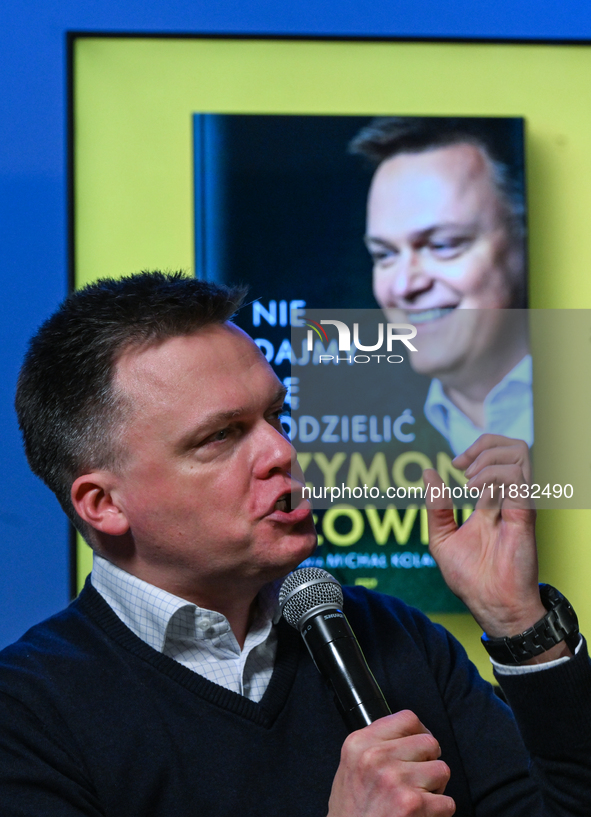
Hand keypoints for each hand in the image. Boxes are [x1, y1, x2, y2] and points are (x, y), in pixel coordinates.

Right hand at [327, 710, 454, 816]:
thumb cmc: (351, 812)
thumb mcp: (350, 767)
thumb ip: (373, 746)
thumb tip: (407, 734)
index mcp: (359, 744)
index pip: (407, 718)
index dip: (420, 733)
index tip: (419, 748)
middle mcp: (376, 757)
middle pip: (429, 742)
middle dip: (429, 762)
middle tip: (418, 780)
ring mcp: (396, 779)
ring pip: (442, 770)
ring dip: (436, 788)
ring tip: (417, 799)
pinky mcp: (413, 804)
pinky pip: (447, 802)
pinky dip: (439, 812)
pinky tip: (420, 816)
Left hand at [424, 434, 542, 637]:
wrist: (490, 605)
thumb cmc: (470, 578)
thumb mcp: (441, 538)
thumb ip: (436, 507)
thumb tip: (427, 474)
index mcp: (492, 502)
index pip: (496, 457)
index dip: (475, 450)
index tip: (453, 463)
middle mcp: (508, 499)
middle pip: (513, 447)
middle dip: (485, 445)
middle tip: (461, 464)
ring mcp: (518, 504)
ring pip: (519, 453)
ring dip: (488, 458)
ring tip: (468, 480)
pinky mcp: (524, 515)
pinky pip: (516, 478)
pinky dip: (491, 475)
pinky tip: (473, 492)